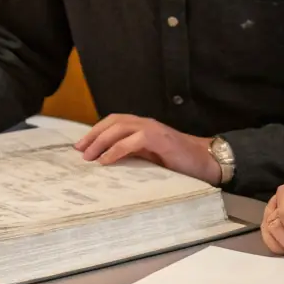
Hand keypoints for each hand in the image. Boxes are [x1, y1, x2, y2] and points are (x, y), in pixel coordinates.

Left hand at [75, 115, 220, 184]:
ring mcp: (152, 129)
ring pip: (120, 127)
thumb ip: (133, 154)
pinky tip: (106, 160)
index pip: (114, 121)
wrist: (204, 161)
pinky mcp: (159, 138)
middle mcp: (145, 123)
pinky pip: (132, 141)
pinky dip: (116, 150)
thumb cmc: (178, 161)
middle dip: (93, 135)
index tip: (80, 145)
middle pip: (113, 121)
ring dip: (101, 141)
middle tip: (79, 150)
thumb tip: (106, 161)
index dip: (95, 131)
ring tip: (88, 156)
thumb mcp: (150, 157)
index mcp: (142, 126)